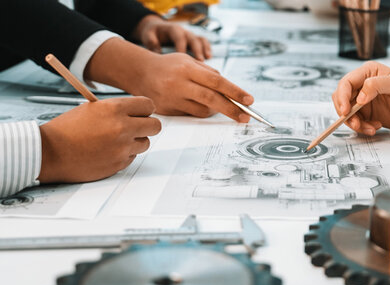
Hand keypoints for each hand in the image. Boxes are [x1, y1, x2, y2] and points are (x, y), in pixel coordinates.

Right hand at [37, 96, 160, 182]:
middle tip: (138, 127)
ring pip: (145, 143)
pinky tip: (106, 151)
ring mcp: (122, 148)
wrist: (50, 152)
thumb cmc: (67, 129)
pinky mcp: (119, 164)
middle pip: (155, 126)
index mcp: (114, 109)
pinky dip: (124, 154)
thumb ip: (116, 110)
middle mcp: (122, 128)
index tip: (142, 113)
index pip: (148, 105)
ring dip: (135, 141)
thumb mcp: (91, 109)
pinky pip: (132, 157)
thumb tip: (136, 113)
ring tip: (116, 140)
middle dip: (148, 125)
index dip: (145, 109)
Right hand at [85, 38, 253, 122]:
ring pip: (202, 111)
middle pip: (211, 99)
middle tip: (246, 117)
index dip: (234, 91)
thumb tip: (230, 89)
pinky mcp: (167, 111)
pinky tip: (195, 103)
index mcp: (187, 68)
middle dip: (231, 109)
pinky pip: (191, 115)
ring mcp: (172, 98)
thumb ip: (209, 73)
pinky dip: (199, 111)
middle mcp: (179, 83)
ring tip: (216, 104)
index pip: (216, 81)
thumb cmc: (170, 66)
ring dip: (214, 110)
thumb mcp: (188, 61)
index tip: (249, 100)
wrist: (140, 72)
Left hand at [134, 14, 211, 60]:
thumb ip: (152, 44)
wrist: (156, 29)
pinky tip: (209, 57)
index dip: (182, 48)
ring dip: (205, 48)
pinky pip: (203, 42)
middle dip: (197, 50)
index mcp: (173, 29)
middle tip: (200, 61)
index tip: (182, 60)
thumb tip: (158, 54)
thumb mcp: (148, 36)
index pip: (179, 38)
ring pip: (200, 40)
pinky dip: (207, 49)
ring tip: (208, 58)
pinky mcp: (193, 40)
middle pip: (193, 39)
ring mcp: (189, 35)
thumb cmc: (152, 33)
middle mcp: (183, 31)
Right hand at [332, 61, 389, 135]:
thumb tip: (360, 96)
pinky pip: (355, 121)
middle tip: (355, 123)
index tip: (346, 111)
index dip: (342, 97)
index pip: (347, 82)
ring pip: (346, 112)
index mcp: (370, 72)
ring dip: (355, 123)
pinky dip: (362, 127)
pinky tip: (375, 127)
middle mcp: (364, 85)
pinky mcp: (366, 113)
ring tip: (370, 127)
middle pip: (341, 97)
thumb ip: (377, 85)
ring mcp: (364, 100)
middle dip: (346, 113)